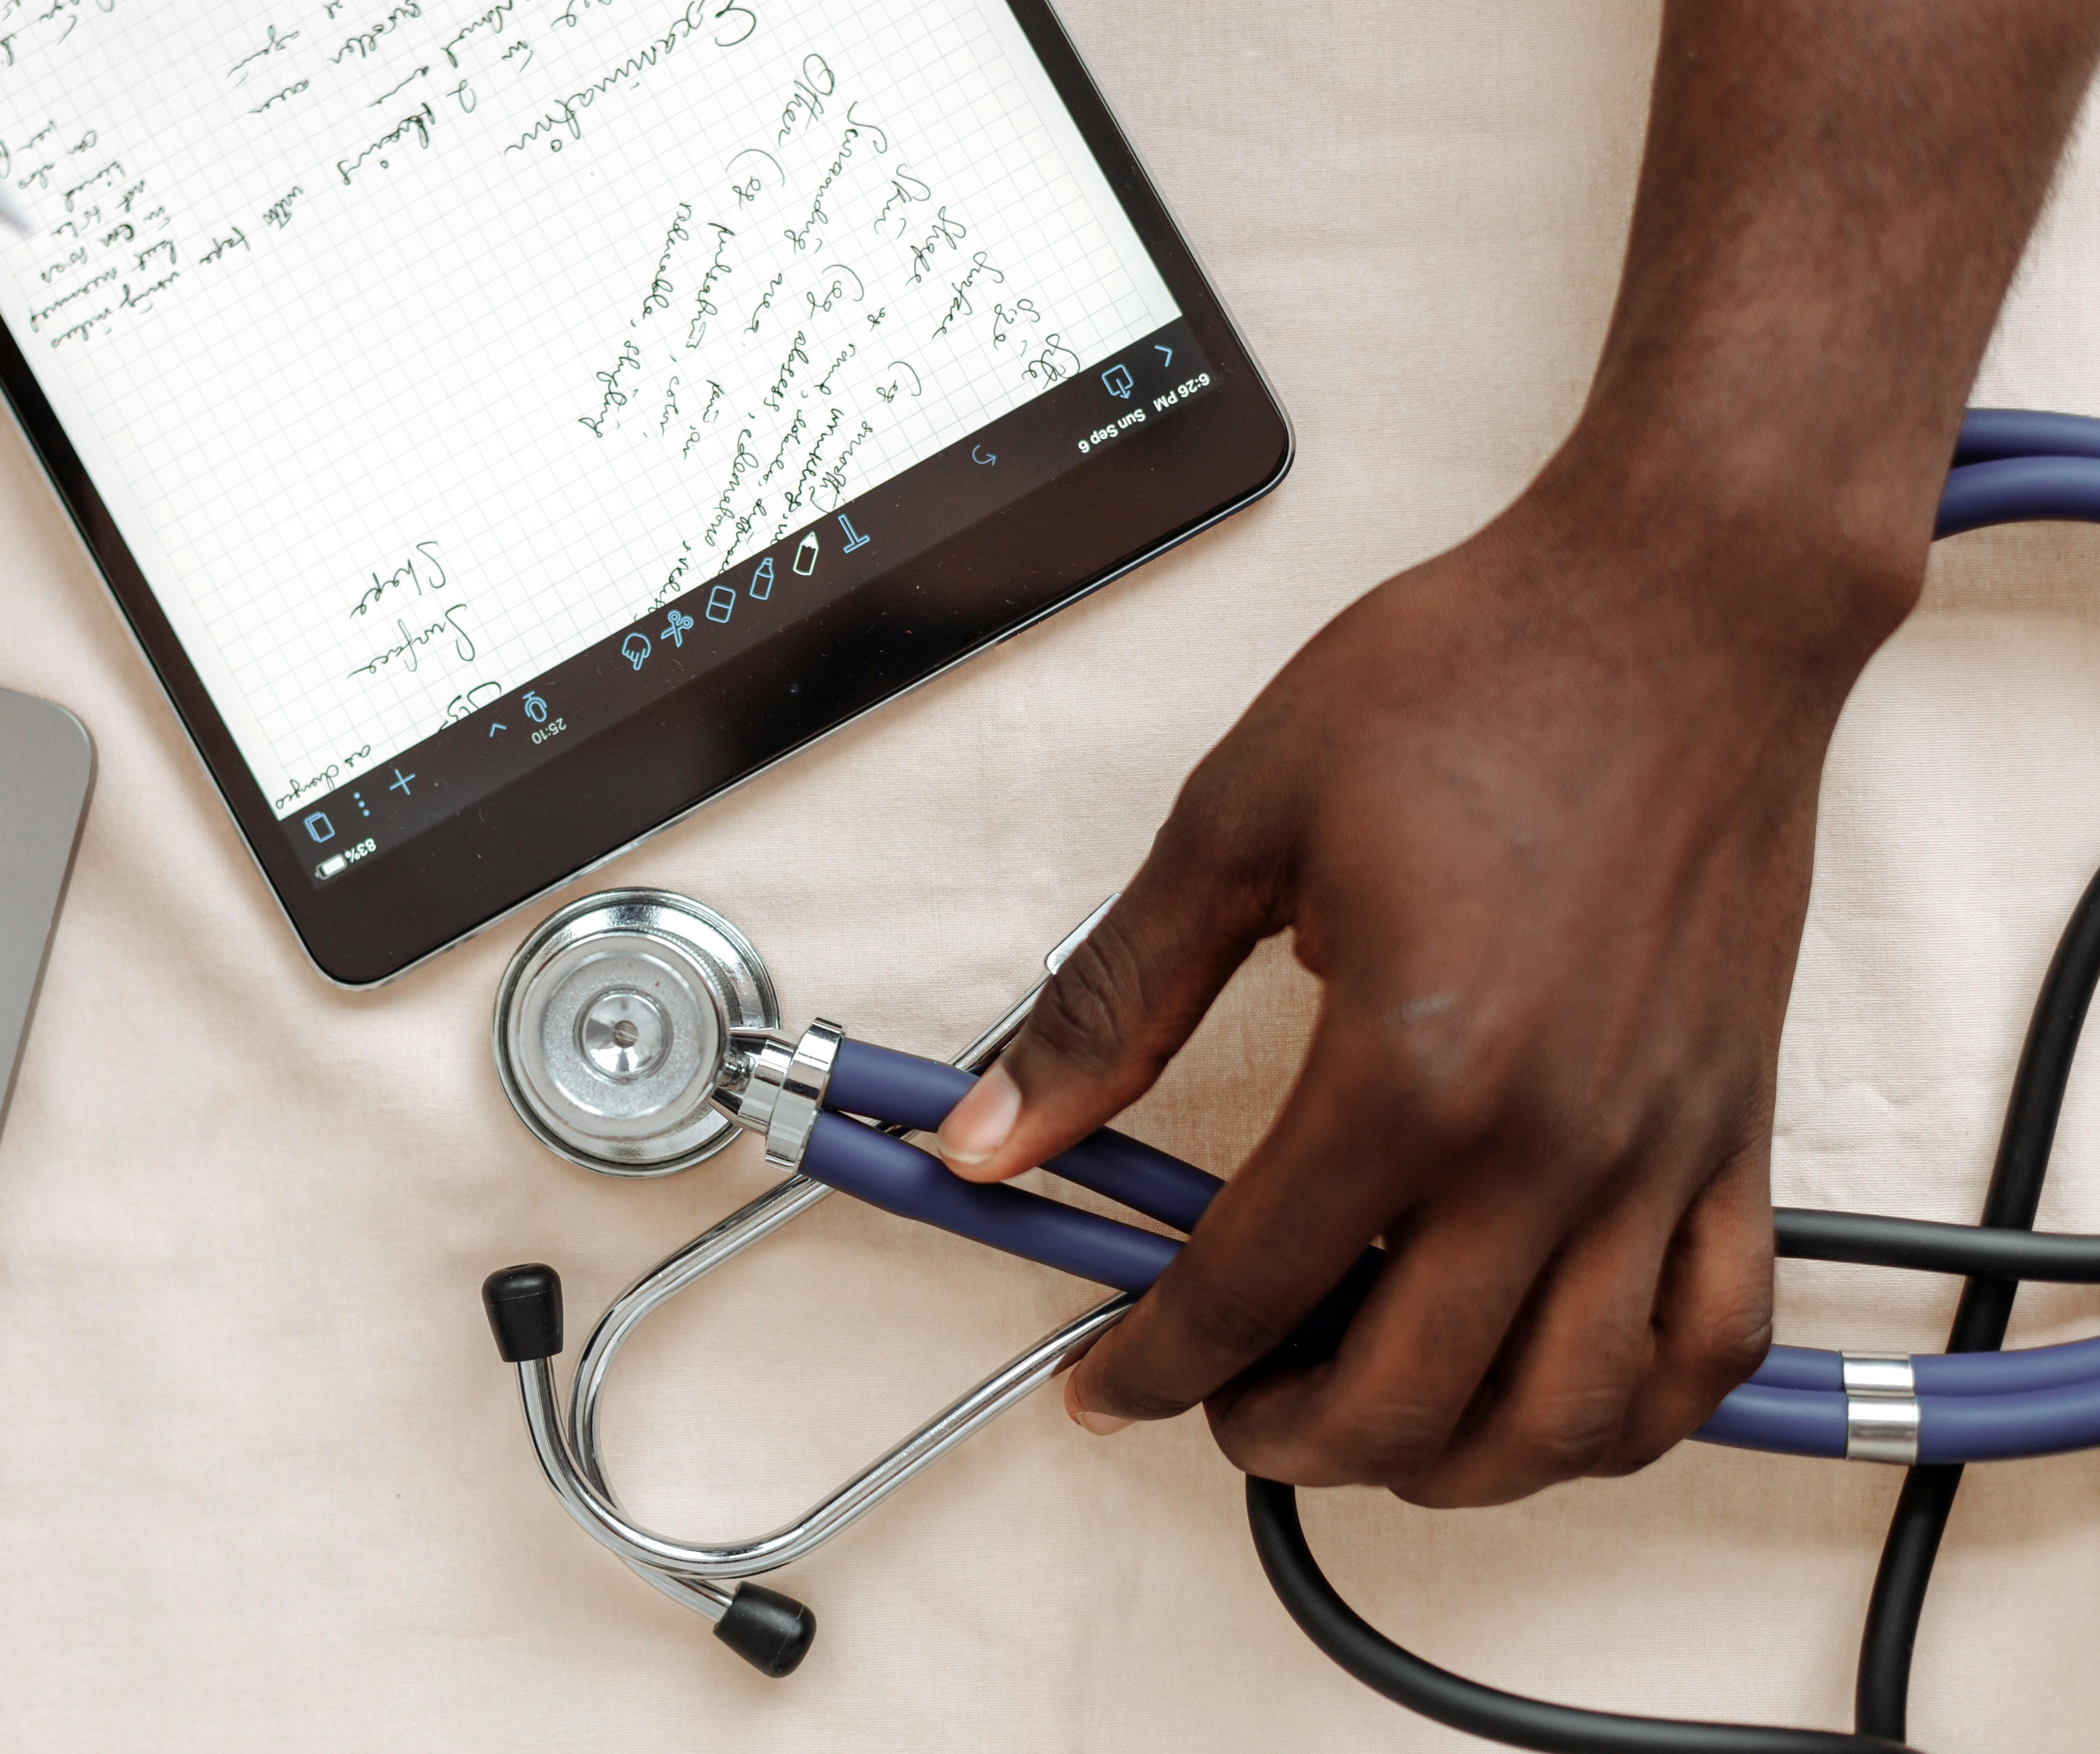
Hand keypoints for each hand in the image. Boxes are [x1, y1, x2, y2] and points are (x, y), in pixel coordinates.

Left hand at [937, 454, 1923, 1507]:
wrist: (1674, 605)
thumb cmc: (1470, 683)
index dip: (1152, 1365)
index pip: (1248, 1288)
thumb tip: (992, 1134)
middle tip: (1217, 1399)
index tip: (1106, 1383)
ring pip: (1566, 1417)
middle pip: (1406, 1397)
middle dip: (1280, 1436)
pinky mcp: (1734, 1131)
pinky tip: (1540, 1393)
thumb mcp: (1236, 822)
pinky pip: (1708, 1345)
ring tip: (1358, 1415)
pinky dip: (1622, 1413)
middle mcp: (1549, 1140)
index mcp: (1410, 1066)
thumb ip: (1111, 1003)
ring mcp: (1659, 1150)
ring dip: (1444, 1462)